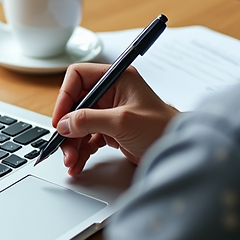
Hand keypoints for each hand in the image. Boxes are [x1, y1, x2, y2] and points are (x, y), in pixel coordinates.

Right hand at [52, 63, 178, 175]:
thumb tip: (65, 123)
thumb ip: (90, 120)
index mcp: (116, 78)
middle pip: (75, 104)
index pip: (78, 77)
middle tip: (64, 146)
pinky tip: (78, 163)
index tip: (61, 119)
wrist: (178, 150)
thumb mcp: (123, 121)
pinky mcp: (110, 130)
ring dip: (72, 143)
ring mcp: (109, 112)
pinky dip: (80, 151)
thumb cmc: (163, 128)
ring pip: (78, 124)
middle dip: (68, 127)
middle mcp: (111, 92)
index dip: (65, 96)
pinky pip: (87, 138)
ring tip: (72, 161)